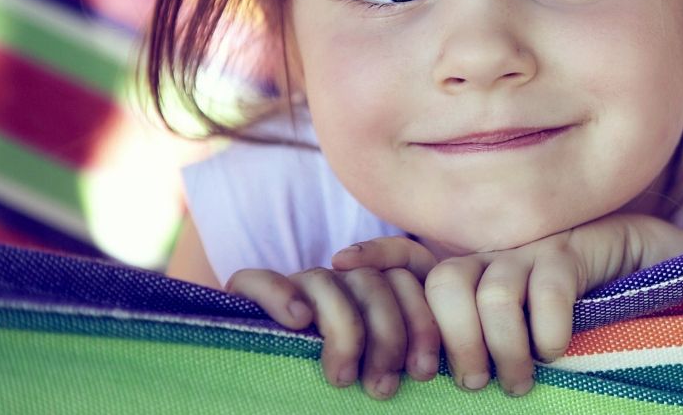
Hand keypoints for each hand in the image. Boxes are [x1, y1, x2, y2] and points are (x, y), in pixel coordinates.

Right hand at [225, 236, 439, 399]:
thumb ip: (399, 367)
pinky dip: (280, 294)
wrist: (265, 403)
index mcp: (374, 297)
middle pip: (373, 282)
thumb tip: (437, 375)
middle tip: (382, 388)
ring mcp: (295, 288)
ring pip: (326, 281)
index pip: (406, 281)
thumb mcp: (374, 380)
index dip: (421, 322)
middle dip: (387, 336)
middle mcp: (337, 284)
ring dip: (342, 329)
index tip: (421, 371)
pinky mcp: (246, 296)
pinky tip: (298, 321)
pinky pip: (259, 279)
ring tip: (341, 377)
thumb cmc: (330, 403)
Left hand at [421, 214, 682, 396]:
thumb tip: (461, 392)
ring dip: (503, 346)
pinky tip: (558, 350)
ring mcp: (543, 250)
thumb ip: (501, 357)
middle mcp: (506, 259)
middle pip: (446, 284)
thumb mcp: (536, 346)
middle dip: (455, 340)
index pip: (426, 286)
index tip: (421, 375)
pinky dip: (548, 327)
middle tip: (477, 383)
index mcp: (484, 281)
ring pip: (493, 289)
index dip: (417, 327)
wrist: (668, 274)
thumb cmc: (596, 324)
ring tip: (521, 382)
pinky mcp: (583, 248)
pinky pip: (550, 284)